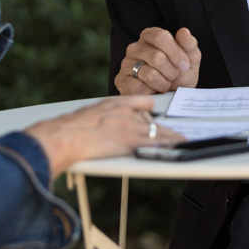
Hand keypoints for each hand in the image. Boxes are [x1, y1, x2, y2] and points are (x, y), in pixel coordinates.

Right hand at [25, 96, 182, 179]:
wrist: (65, 135)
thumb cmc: (70, 128)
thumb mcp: (89, 113)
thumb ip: (102, 115)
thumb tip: (101, 122)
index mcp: (115, 104)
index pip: (143, 101)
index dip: (153, 110)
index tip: (160, 114)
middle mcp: (126, 112)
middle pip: (153, 119)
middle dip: (165, 126)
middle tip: (180, 130)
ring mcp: (129, 126)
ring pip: (158, 131)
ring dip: (172, 136)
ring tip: (184, 139)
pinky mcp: (130, 141)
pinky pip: (154, 143)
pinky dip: (168, 145)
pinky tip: (177, 147)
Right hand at [115, 27, 200, 94]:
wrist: (170, 96)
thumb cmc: (179, 74)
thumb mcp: (190, 58)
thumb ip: (189, 44)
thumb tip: (184, 31)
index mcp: (150, 36)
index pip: (161, 37)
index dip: (176, 53)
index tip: (184, 65)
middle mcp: (135, 47)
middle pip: (157, 57)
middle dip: (171, 71)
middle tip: (173, 76)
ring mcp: (126, 64)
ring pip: (150, 74)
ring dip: (163, 83)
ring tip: (164, 84)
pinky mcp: (122, 81)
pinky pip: (140, 87)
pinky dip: (152, 92)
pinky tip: (153, 90)